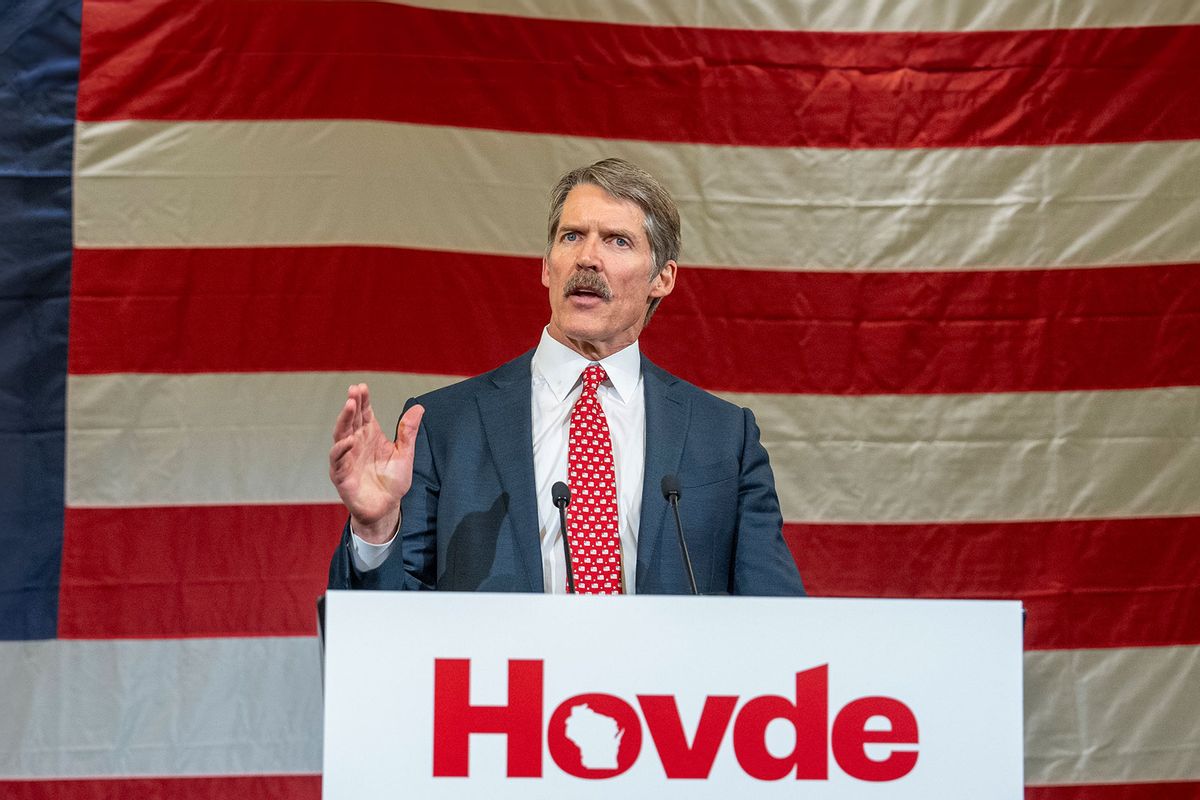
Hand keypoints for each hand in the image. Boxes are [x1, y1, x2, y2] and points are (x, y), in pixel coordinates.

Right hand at [328, 383, 424, 543]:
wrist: (386, 509)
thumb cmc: (393, 481)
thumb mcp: (405, 454)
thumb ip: (408, 432)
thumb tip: (419, 406)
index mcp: (370, 436)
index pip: (364, 413)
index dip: (362, 400)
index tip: (362, 387)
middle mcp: (356, 444)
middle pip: (351, 420)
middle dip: (352, 405)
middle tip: (354, 391)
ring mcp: (347, 458)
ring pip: (341, 435)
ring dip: (344, 420)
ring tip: (350, 406)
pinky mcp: (341, 475)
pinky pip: (338, 460)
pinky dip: (341, 449)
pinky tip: (349, 440)